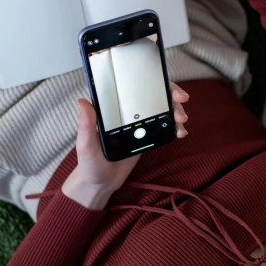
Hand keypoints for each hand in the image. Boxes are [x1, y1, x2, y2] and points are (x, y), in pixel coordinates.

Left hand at [61, 82, 188, 208]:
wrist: (101, 184)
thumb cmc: (89, 164)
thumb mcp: (85, 144)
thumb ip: (86, 125)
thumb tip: (83, 101)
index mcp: (112, 109)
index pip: (133, 87)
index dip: (152, 81)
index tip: (166, 86)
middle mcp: (127, 112)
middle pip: (153, 96)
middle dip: (171, 95)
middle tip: (182, 101)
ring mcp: (138, 124)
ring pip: (161, 110)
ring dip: (176, 111)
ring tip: (181, 123)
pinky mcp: (146, 137)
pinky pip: (163, 127)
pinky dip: (174, 128)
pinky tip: (180, 133)